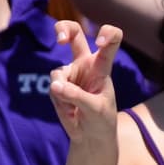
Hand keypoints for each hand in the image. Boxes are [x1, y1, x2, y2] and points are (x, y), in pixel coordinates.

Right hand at [49, 21, 121, 143]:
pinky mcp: (57, 85)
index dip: (107, 35)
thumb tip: (55, 85)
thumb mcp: (96, 109)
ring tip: (75, 109)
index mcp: (102, 66)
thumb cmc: (101, 120)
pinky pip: (53, 88)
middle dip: (64, 28)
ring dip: (63, 92)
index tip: (100, 42)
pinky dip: (60, 102)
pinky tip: (70, 111)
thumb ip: (77, 96)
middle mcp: (85, 64)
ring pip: (58, 73)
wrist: (91, 136)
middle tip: (60, 38)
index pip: (110, 43)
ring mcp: (70, 73)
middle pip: (74, 34)